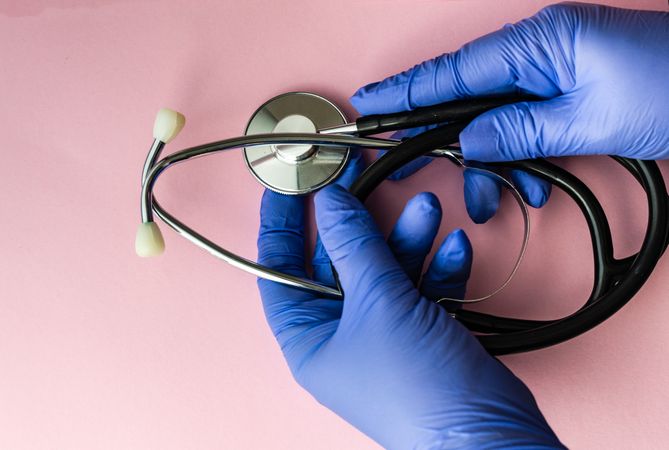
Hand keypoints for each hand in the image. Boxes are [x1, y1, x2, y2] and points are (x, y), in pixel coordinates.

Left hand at [257, 153, 562, 447]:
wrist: (487, 434)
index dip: (283, 224)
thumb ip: (354, 246)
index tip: (292, 185)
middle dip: (362, 225)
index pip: (281, 270)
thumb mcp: (378, 304)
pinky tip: (455, 247)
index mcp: (309, 339)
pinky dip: (438, 267)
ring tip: (428, 210)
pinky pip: (422, 289)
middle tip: (367, 177)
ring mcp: (385, 335)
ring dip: (408, 240)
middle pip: (340, 264)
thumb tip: (331, 202)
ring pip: (387, 272)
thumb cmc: (416, 388)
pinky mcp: (424, 333)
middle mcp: (342, 337)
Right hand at [350, 2, 668, 222]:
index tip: (369, 104)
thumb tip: (469, 141)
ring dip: (494, 161)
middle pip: (468, 98)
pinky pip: (527, 124)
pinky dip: (523, 156)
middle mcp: (540, 53)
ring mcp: (555, 72)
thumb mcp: (589, 120)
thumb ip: (519, 130)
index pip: (453, 71)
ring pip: (497, 119)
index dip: (406, 91)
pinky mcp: (570, 92)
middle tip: (413, 167)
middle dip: (445, 139)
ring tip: (499, 196)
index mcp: (538, 44)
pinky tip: (532, 184)